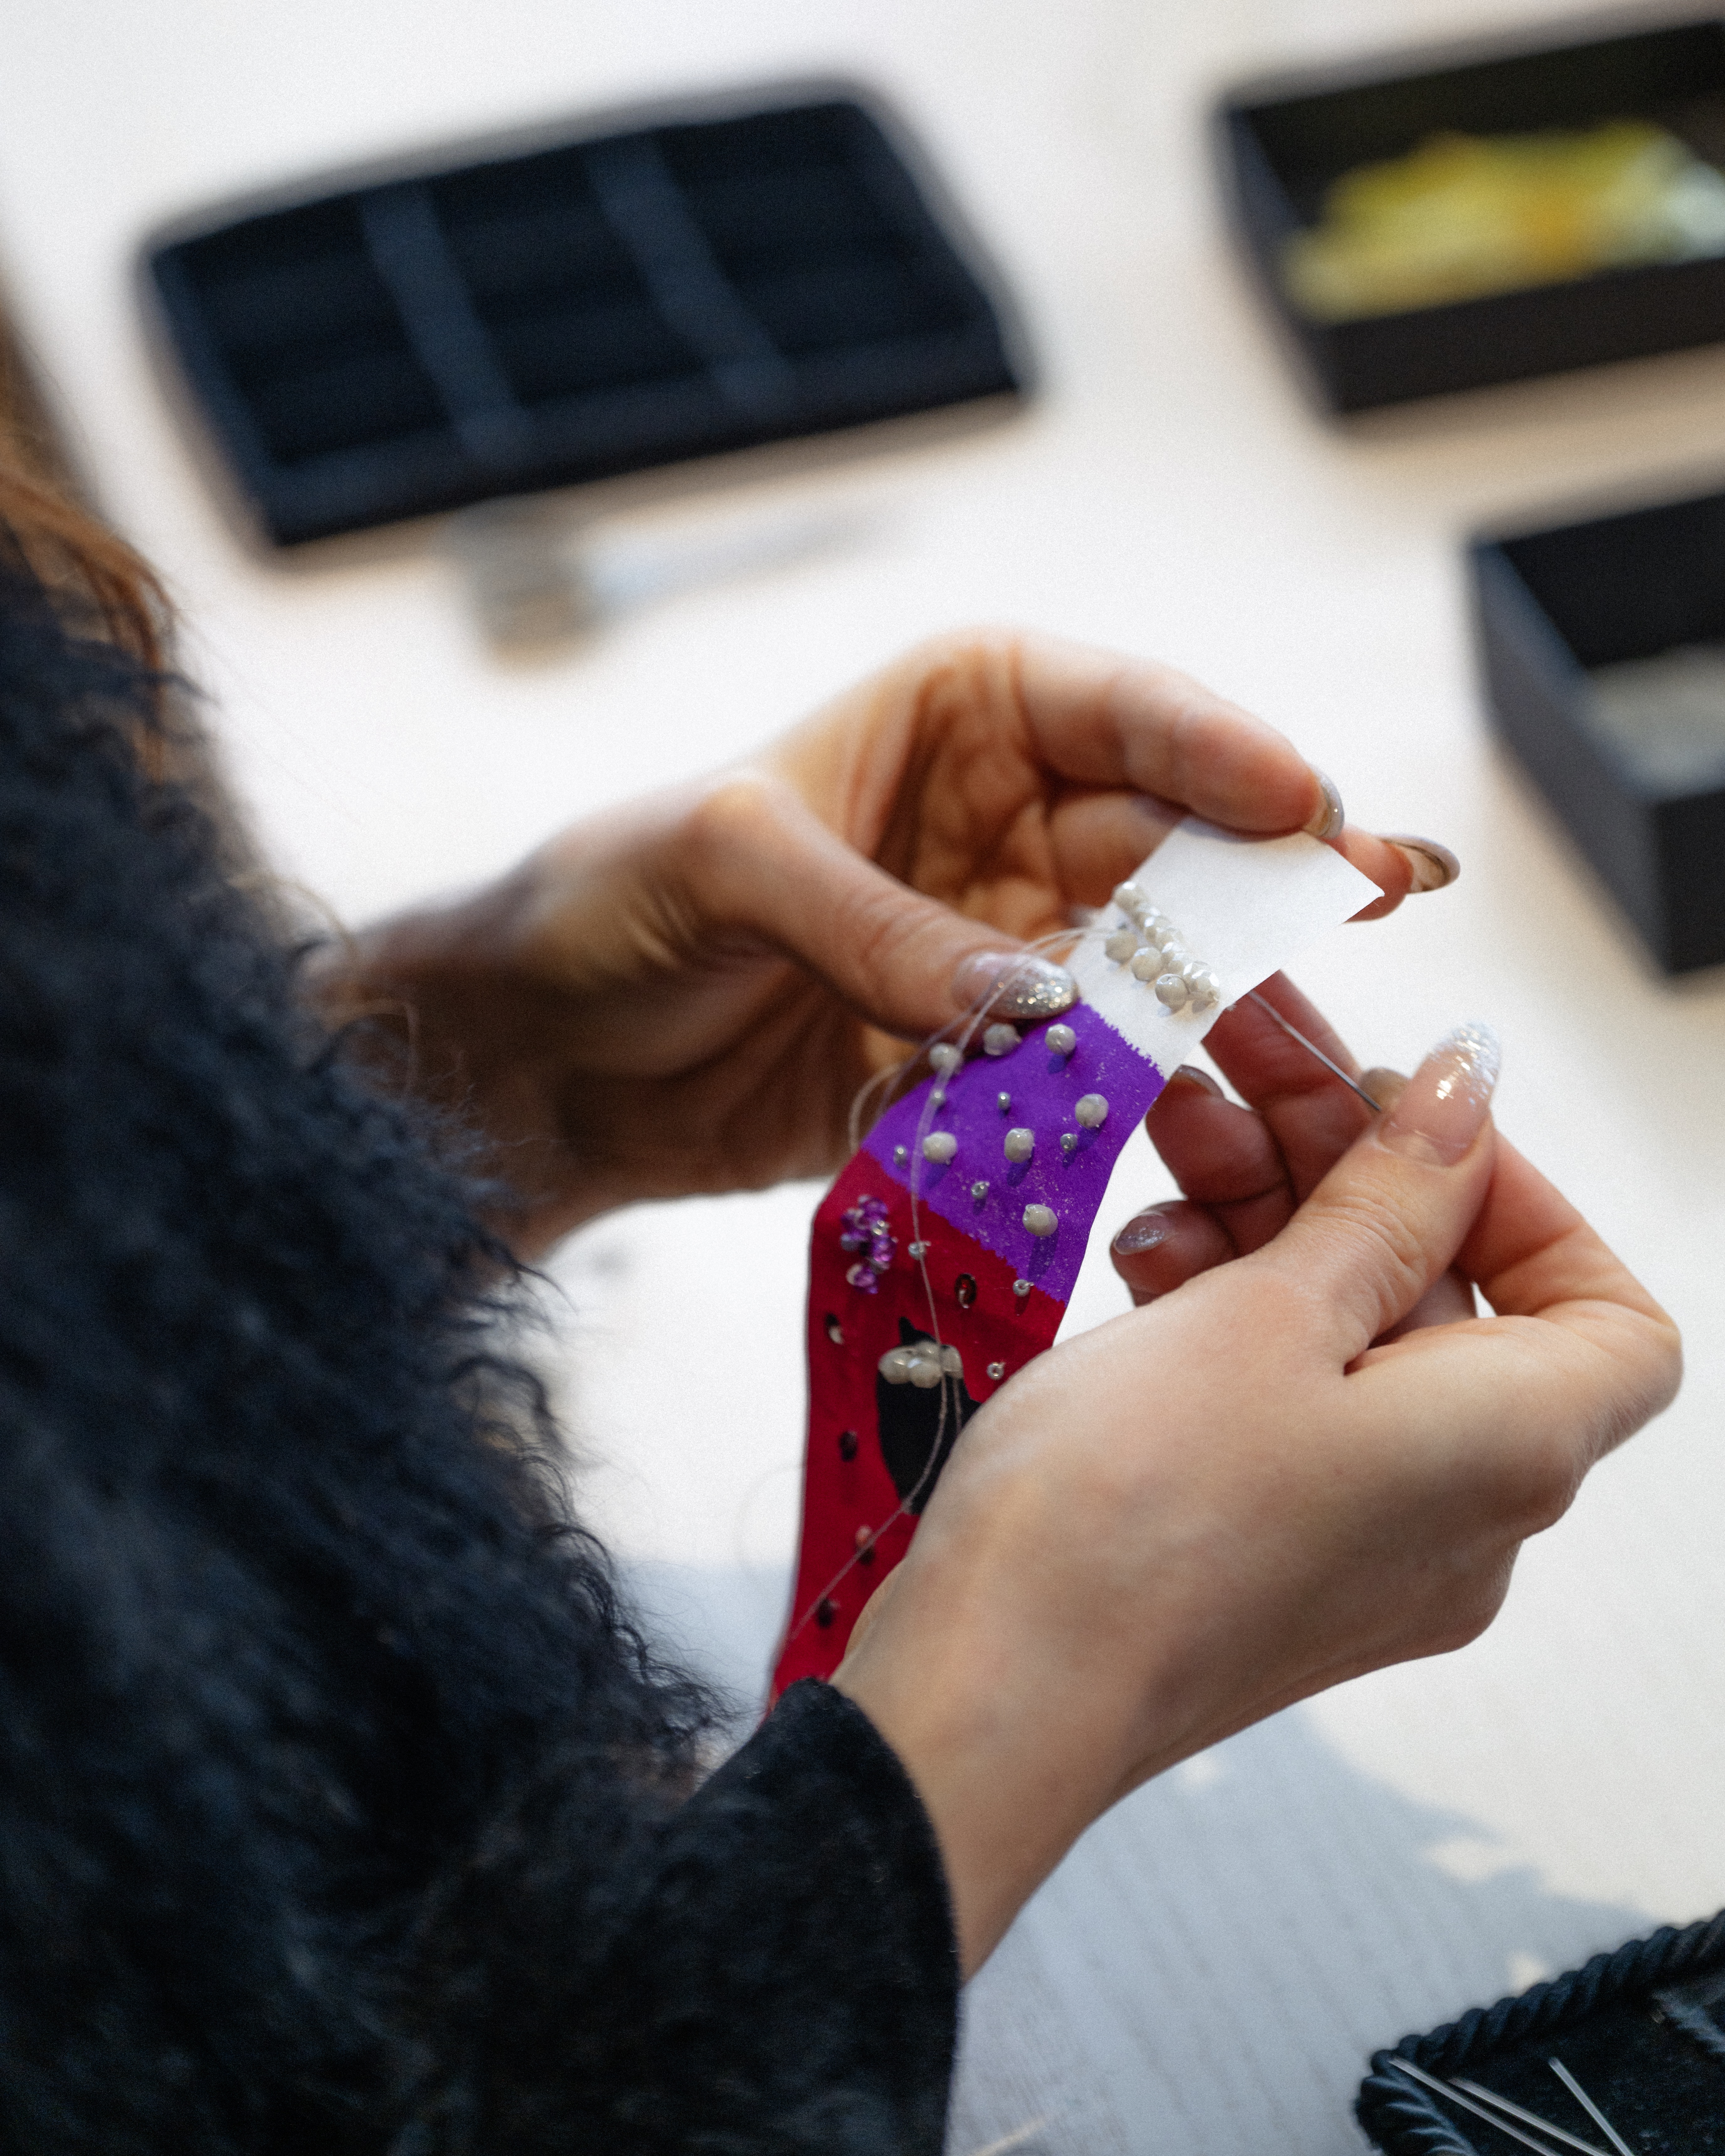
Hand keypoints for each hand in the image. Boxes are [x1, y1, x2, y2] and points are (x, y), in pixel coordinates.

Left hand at [325, 631, 1449, 1251]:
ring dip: (1225, 1005)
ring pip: (1155, 967)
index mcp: (964, 713)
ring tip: (1309, 1044)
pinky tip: (1201, 1127)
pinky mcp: (988, 1058)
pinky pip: (1084, 1072)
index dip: (1224, 753)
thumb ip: (876, 923)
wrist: (549, 1047)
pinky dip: (1131, 1101)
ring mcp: (1011, 945)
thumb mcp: (724, 861)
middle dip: (1260, 883)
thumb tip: (1029, 1000)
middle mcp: (1011, 819)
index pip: (1124, 712)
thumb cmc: (610, 898)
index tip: (1303, 801)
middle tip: (1358, 912)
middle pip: (1173, 845)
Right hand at [833, 1007, 1679, 1974]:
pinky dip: (1228, 1306)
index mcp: (1505, 1453)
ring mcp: (1360, 1537)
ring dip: (1270, 1215)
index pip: (1606, 1312)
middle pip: (1452, 1295)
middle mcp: (1458, 1511)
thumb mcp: (1268, 1314)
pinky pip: (1282, 1395)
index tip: (1410, 1119)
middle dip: (1347, 1160)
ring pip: (1352, 1332)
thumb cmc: (1125, 1522)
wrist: (987, 1689)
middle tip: (1244, 1054)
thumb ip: (1385, 1200)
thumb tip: (1465, 1101)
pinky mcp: (1267, 1545)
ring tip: (1172, 1126)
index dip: (1525, 1198)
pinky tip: (1146, 1250)